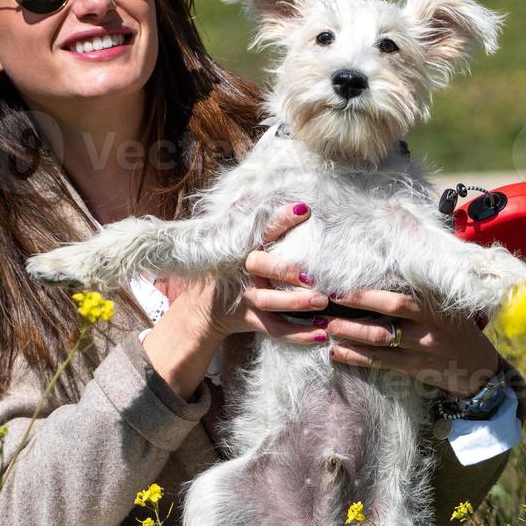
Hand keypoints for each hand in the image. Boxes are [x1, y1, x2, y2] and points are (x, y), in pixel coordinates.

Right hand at [139, 202, 329, 400]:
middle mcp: (244, 272)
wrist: (203, 308)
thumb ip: (248, 217)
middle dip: (285, 269)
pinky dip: (299, 336)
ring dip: (296, 302)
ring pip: (270, 302)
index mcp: (243, 248)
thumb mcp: (232, 239)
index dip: (280, 220)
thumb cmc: (229, 266)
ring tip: (323, 302)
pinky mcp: (253, 320)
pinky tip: (321, 336)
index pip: (262, 230)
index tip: (303, 210)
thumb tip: (267, 189)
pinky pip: (276, 330)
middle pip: (261, 267)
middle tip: (312, 273)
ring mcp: (248, 298)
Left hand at [317, 289, 502, 398]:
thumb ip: (418, 289)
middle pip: (388, 310)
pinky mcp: (415, 368)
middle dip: (355, 305)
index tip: (341, 285)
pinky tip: (335, 353)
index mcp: (433, 302)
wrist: (478, 367)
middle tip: (325, 301)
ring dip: (349, 332)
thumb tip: (380, 270)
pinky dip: (355, 357)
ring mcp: (421, 346)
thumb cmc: (455, 329)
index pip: (398, 292)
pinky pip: (380, 361)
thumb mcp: (443, 304)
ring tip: (325, 326)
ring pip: (380, 337)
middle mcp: (428, 322)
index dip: (368, 290)